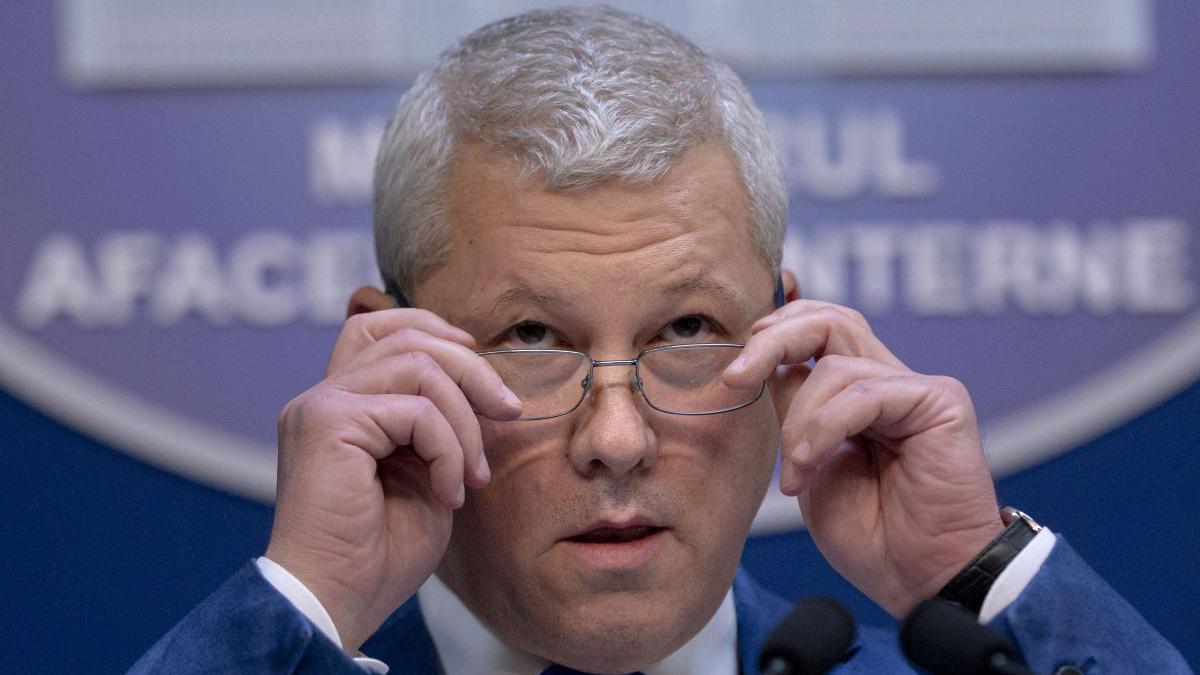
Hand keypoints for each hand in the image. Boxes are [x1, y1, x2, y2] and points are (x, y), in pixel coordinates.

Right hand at [264, 309, 521, 650]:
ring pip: (419, 365)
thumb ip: (436, 424)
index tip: (478, 365)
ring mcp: (321, 405)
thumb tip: (482, 386)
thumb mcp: (424, 473)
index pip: (377, 327)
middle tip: (509, 414)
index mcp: (341, 405)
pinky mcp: (328, 422)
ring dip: (465, 421)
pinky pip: (417, 410)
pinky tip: (447, 493)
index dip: (432, 329)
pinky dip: (449, 450)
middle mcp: (323, 397)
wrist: (338, 601)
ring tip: (472, 475)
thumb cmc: (379, 552)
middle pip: (408, 337)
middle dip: (473, 371)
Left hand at [723, 300, 1003, 616]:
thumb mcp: (809, 466)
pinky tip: (810, 467)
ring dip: (798, 422)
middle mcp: (891, 382)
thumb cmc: (871, 535)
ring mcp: (917, 390)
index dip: (777, 330)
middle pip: (831, 322)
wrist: (922, 582)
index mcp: (861, 394)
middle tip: (735, 376)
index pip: (821, 330)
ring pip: (835, 363)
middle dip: (773, 341)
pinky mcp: (940, 403)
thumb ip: (795, 413)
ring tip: (795, 475)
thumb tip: (767, 367)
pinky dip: (825, 428)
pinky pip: (865, 393)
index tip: (736, 365)